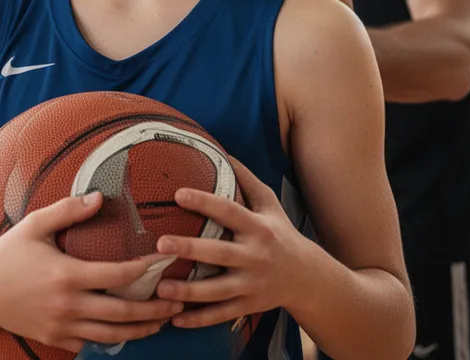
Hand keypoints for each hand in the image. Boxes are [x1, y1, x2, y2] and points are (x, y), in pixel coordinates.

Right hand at [0, 192, 184, 353]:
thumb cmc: (7, 254)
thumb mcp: (35, 225)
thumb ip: (68, 210)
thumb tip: (99, 197)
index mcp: (67, 275)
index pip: (118, 276)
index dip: (145, 270)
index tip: (163, 262)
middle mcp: (68, 305)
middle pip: (123, 312)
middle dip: (154, 308)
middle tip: (175, 300)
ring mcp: (61, 326)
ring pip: (112, 335)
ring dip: (141, 330)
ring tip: (162, 322)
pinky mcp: (55, 339)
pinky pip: (91, 344)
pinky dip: (113, 340)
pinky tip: (128, 332)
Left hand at [154, 157, 302, 329]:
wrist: (308, 277)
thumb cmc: (281, 233)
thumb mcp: (270, 203)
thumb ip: (246, 178)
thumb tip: (223, 150)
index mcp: (258, 227)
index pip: (229, 212)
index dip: (204, 202)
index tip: (178, 193)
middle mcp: (255, 256)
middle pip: (220, 253)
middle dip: (191, 248)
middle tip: (161, 243)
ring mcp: (252, 284)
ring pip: (218, 290)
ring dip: (188, 291)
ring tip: (161, 289)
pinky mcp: (248, 306)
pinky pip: (221, 314)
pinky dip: (198, 319)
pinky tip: (175, 319)